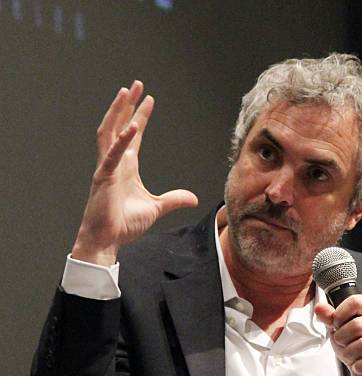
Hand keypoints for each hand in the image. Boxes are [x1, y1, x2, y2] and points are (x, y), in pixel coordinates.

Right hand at [72, 81, 197, 264]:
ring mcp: (107, 168)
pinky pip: (111, 156)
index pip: (134, 135)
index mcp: (126, 167)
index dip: (141, 116)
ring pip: (109, 132)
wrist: (107, 240)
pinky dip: (121, 141)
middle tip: (136, 85)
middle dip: (128, 104)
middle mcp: (115, 163)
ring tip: (126, 92)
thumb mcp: (157, 208)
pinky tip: (131, 127)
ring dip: (117, 112)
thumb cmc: (124, 224)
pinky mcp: (103, 178)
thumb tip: (193, 198)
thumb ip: (174, 199)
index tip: (149, 99)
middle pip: (119, 125)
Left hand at [315, 295, 361, 375]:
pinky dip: (359, 366)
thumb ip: (330, 317)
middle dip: (342, 338)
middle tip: (342, 344)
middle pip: (358, 324)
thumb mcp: (341, 328)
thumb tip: (319, 309)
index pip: (356, 302)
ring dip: (349, 354)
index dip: (340, 315)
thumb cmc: (356, 345)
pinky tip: (359, 366)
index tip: (337, 325)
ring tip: (350, 355)